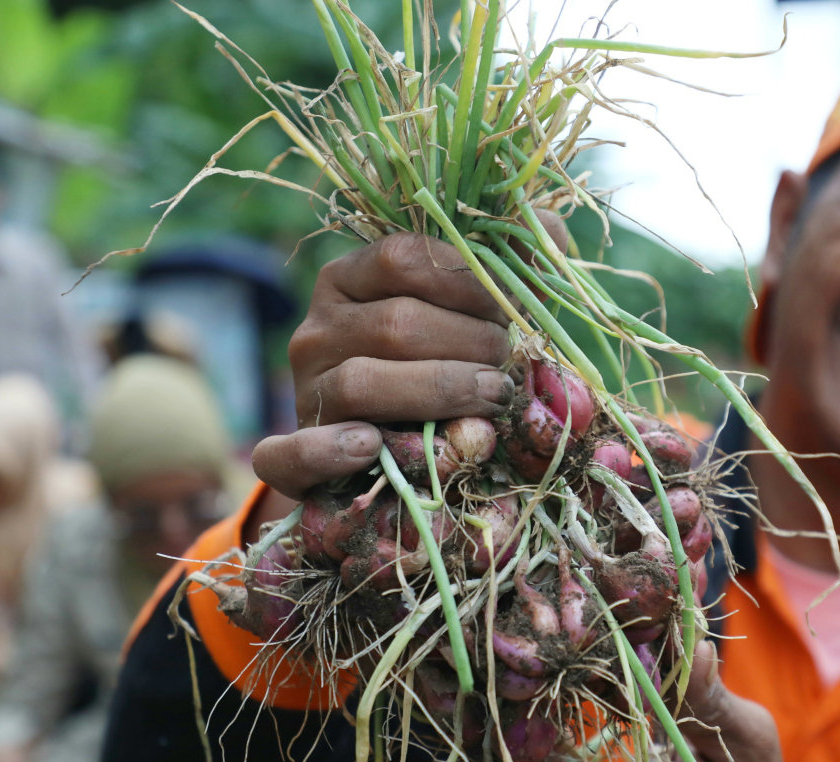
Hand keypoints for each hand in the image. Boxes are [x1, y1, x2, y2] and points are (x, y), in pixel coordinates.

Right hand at [253, 216, 566, 500]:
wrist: (385, 459)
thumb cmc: (440, 371)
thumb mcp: (469, 317)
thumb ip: (506, 272)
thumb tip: (551, 224)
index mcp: (350, 280)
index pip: (403, 256)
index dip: (468, 281)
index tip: (512, 309)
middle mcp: (318, 329)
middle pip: (396, 323)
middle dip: (470, 344)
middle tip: (510, 367)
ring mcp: (304, 392)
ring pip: (363, 382)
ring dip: (440, 391)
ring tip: (491, 400)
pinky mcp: (288, 456)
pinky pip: (291, 453)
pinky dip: (330, 451)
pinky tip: (372, 446)